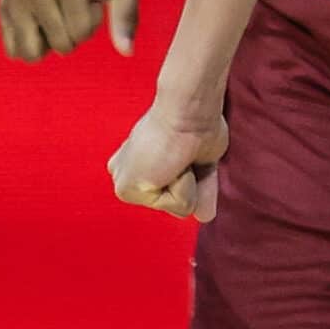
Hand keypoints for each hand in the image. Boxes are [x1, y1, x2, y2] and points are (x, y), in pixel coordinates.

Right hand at [0, 0, 141, 61]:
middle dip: (75, 33)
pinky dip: (33, 42)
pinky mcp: (4, 4)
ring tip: (61, 14)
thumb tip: (127, 52)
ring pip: (32, 52)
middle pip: (60, 44)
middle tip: (76, 5)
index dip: (94, 20)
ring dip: (52, 41)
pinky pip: (13, 49)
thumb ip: (127, 16)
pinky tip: (44, 20)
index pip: (82, 31)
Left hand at [108, 100, 229, 221]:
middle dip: (190, 182)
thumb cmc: (197, 125)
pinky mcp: (128, 189)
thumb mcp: (201, 162)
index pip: (170, 192)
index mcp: (137, 165)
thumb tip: (205, 218)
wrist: (188, 111)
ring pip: (176, 206)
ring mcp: (124, 182)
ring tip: (181, 154)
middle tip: (185, 152)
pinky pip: (177, 205)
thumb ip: (200, 191)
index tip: (188, 148)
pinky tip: (175, 161)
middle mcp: (124, 174)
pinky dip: (186, 185)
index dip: (192, 176)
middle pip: (173, 202)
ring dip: (189, 182)